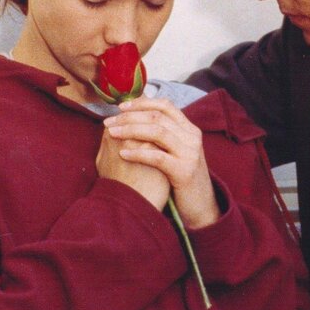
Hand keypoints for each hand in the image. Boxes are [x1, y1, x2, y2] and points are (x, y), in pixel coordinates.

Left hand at [104, 98, 219, 228]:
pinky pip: (158, 157)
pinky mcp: (185, 171)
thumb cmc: (181, 178)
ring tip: (112, 133)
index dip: (141, 103)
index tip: (120, 107)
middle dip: (130, 117)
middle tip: (109, 122)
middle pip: (157, 117)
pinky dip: (138, 153)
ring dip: (131, 130)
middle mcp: (192, 137)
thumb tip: (136, 118)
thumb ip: (163, 135)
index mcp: (189, 129)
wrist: (200, 206)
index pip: (165, 106)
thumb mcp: (177, 152)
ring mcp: (190, 153)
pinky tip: (123, 153)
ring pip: (157, 132)